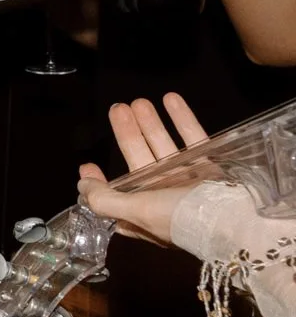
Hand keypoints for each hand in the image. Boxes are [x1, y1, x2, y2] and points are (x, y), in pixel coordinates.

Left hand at [74, 92, 210, 245]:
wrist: (234, 218)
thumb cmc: (179, 217)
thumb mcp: (134, 211)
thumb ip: (105, 200)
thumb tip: (82, 187)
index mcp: (145, 213)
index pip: (116, 197)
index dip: (100, 184)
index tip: (87, 164)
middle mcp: (165, 197)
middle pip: (140, 160)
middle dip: (128, 134)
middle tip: (117, 108)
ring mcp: (189, 180)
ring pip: (165, 146)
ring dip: (151, 123)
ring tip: (139, 101)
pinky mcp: (210, 167)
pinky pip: (194, 138)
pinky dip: (182, 119)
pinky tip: (170, 99)